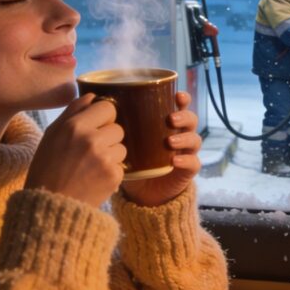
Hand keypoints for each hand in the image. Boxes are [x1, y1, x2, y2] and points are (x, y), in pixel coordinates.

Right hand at [25, 93, 125, 207]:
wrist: (50, 207)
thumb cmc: (47, 169)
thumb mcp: (51, 135)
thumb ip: (72, 112)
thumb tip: (92, 96)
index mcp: (74, 125)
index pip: (107, 107)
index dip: (104, 117)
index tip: (97, 126)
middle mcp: (91, 139)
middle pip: (118, 127)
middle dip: (108, 137)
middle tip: (91, 151)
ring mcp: (104, 158)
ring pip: (123, 146)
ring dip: (112, 155)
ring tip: (91, 167)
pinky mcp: (114, 176)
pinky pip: (122, 166)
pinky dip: (112, 172)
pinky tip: (95, 179)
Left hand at [120, 91, 201, 206]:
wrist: (140, 193)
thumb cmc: (132, 161)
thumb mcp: (124, 141)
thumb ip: (116, 125)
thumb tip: (94, 103)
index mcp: (167, 123)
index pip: (180, 106)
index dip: (182, 99)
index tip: (176, 95)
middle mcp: (179, 135)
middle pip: (191, 119)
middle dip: (184, 116)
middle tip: (170, 119)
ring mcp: (185, 153)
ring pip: (195, 139)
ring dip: (184, 138)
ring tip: (170, 141)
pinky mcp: (186, 171)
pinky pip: (193, 163)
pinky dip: (186, 160)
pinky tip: (174, 161)